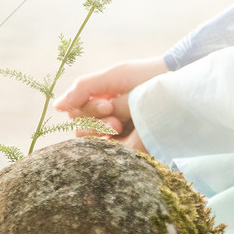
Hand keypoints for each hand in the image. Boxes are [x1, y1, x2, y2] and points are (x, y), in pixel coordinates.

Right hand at [54, 56, 168, 152]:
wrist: (179, 85)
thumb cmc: (148, 76)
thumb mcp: (114, 77)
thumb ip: (83, 88)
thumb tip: (55, 106)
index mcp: (102, 101)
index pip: (77, 113)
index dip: (87, 111)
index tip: (107, 105)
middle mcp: (108, 119)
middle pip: (81, 131)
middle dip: (95, 123)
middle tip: (116, 118)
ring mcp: (120, 137)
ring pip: (92, 145)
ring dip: (103, 135)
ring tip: (122, 126)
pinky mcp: (132, 151)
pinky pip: (109, 157)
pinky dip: (112, 149)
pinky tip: (124, 139)